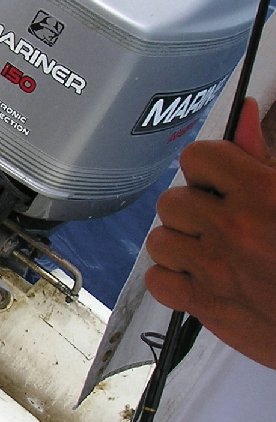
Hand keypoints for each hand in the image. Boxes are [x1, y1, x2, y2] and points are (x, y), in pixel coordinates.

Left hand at [146, 98, 275, 368]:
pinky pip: (157, 281)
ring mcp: (216, 271)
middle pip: (172, 201)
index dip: (207, 168)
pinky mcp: (207, 307)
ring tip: (211, 250)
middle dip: (193, 208)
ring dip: (180, 243)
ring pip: (160, 240)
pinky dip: (172, 278)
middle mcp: (233, 229)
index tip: (221, 182)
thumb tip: (243, 113)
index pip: (196, 159)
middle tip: (220, 221)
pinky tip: (198, 277)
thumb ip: (263, 154)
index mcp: (262, 193)